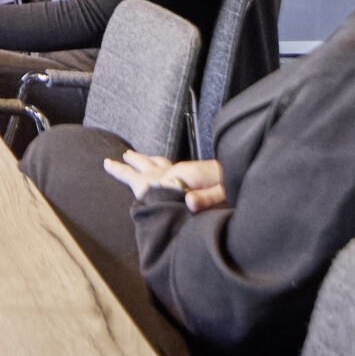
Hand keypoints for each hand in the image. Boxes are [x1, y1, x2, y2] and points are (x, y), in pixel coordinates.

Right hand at [102, 150, 225, 211]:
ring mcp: (184, 170)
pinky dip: (156, 162)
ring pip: (157, 162)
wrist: (246, 170)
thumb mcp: (222, 194)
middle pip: (148, 165)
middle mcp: (178, 170)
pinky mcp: (192, 171)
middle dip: (129, 163)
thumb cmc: (235, 186)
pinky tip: (157, 163)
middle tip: (111, 159)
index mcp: (180, 176)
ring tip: (130, 155)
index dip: (127, 174)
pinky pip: (168, 165)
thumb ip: (205, 198)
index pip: (146, 177)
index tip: (108, 165)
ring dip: (142, 159)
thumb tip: (188, 201)